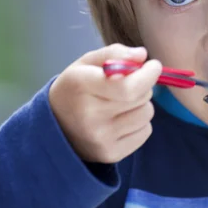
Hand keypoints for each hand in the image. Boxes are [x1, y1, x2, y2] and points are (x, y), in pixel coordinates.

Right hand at [49, 44, 161, 162]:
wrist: (54, 127)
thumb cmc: (76, 88)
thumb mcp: (87, 63)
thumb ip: (115, 53)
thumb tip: (142, 56)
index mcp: (81, 85)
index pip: (127, 87)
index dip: (147, 75)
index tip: (154, 66)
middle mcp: (89, 115)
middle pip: (141, 97)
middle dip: (143, 86)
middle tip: (128, 85)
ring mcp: (100, 138)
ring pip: (147, 113)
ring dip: (142, 104)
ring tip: (122, 104)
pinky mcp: (110, 154)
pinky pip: (145, 132)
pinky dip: (140, 123)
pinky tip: (121, 120)